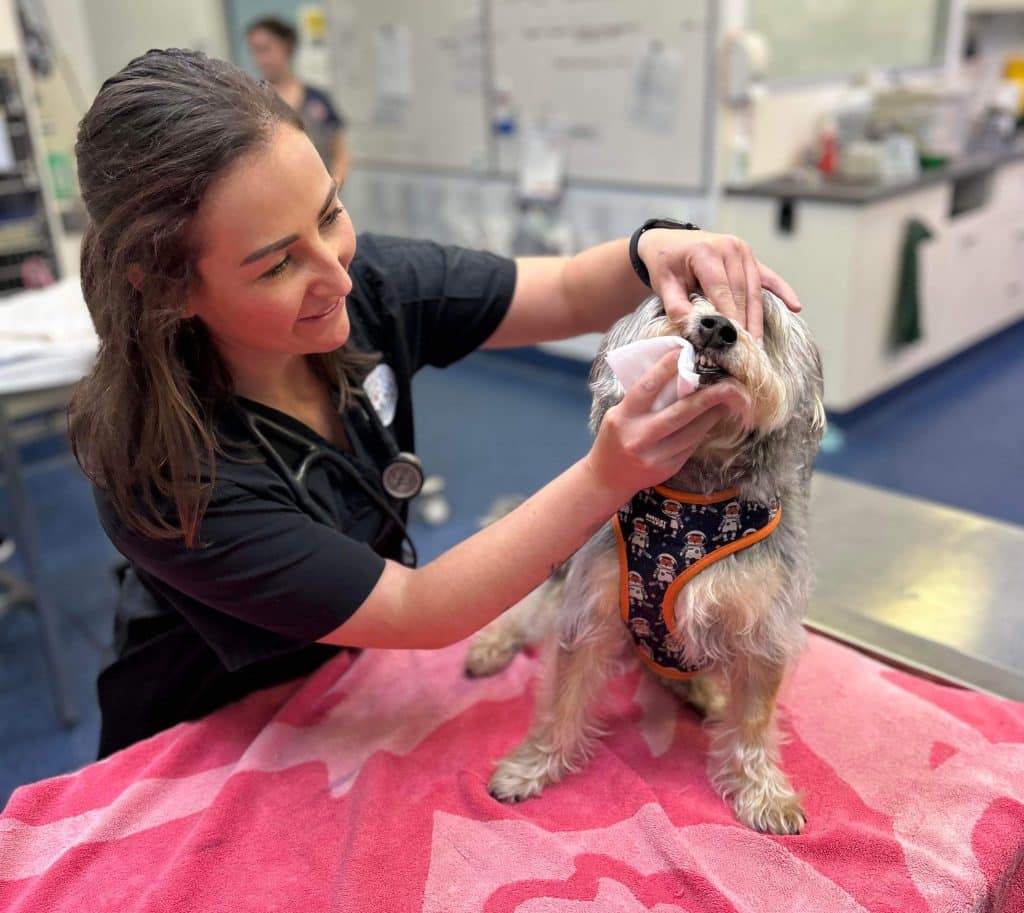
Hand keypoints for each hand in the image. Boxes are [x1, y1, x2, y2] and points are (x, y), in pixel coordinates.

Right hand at [585, 350, 747, 498]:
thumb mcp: (618, 415)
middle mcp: (639, 437)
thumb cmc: (614, 439)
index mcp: (623, 417)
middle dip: (706, 397)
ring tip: (726, 401)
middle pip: (679, 413)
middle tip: (726, 384)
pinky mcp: (667, 468)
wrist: (607, 479)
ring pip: (691, 432)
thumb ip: (640, 399)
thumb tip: (671, 373)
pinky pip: (690, 446)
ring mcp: (654, 455)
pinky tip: (712, 420)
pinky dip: (702, 431)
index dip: (665, 369)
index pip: (647, 388)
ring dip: (711, 415)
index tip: (683, 353)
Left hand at [637, 228, 801, 341]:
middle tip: (748, 350)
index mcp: (706, 252)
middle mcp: (729, 248)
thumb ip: (676, 306)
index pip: (722, 291)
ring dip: (757, 318)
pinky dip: (782, 291)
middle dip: (745, 323)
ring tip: (758, 343)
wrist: (667, 242)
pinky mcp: (749, 257)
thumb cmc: (665, 265)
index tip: (733, 341)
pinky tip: (795, 306)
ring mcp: (743, 251)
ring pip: (754, 290)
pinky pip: (768, 276)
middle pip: (741, 293)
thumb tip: (694, 328)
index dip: (729, 317)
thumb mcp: (664, 285)